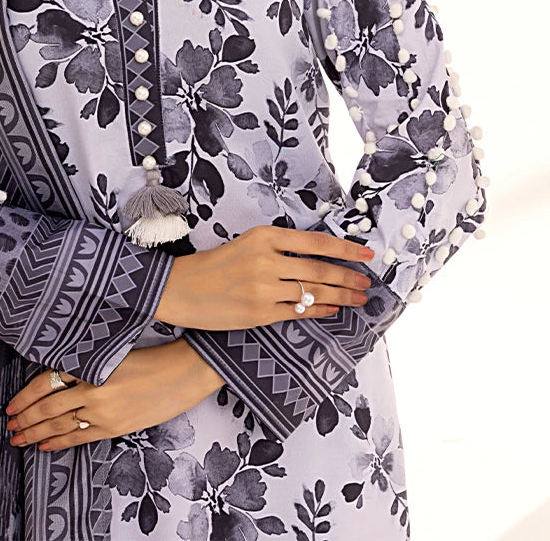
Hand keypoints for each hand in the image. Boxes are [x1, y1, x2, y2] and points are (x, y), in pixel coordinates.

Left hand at [4, 339, 223, 452]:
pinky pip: (79, 437)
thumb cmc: (150, 355)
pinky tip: (45, 445)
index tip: (12, 405)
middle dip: (25, 418)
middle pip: (47, 407)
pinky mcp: (114, 426)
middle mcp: (92, 388)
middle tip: (9, 426)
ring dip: (36, 433)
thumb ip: (85, 360)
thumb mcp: (112, 350)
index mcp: (89, 363)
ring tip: (19, 438)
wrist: (182, 371)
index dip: (25, 396)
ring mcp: (102, 410)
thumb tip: (57, 372)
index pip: (46, 382)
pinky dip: (59, 442)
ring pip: (59, 425)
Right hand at [154, 223, 375, 329]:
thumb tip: (318, 255)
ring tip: (359, 299)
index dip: (345, 249)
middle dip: (348, 277)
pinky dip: (321, 311)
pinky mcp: (259, 313)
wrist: (182, 289)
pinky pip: (299, 312)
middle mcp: (266, 260)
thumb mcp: (247, 243)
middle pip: (318, 270)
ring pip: (313, 292)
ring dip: (341, 296)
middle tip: (367, 282)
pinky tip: (334, 310)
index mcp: (264, 236)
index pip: (315, 242)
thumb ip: (278, 247)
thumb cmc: (215, 265)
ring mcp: (263, 289)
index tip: (366, 254)